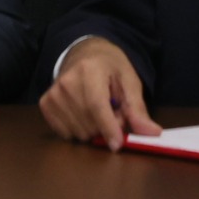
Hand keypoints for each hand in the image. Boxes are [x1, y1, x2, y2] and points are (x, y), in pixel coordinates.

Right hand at [40, 37, 159, 149]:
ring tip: (98, 112)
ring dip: (93, 130)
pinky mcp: (45, 103)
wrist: (84, 53)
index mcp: (89, 71)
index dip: (108, 128)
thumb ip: (138, 108)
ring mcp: (53, 94)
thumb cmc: (110, 67)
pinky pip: (65, 134)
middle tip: (113, 113)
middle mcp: (66, 82)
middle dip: (106, 127)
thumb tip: (152, 133)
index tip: (118, 145)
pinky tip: (84, 115)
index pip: (96, 106)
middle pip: (88, 124)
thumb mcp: (129, 81)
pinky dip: (78, 131)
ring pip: (78, 133)